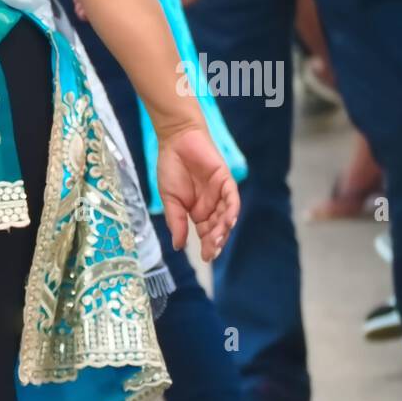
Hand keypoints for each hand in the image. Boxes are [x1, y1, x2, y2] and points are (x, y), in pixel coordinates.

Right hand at [155, 126, 239, 261]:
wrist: (176, 141)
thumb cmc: (170, 169)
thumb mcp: (170, 200)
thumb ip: (176, 221)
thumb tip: (179, 246)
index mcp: (197, 212)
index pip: (206, 233)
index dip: (207, 245)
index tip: (205, 259)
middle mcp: (211, 205)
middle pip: (217, 227)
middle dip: (216, 240)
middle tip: (211, 252)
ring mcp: (219, 193)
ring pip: (226, 215)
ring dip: (223, 228)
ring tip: (217, 240)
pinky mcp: (225, 180)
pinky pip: (232, 198)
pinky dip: (231, 209)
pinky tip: (228, 221)